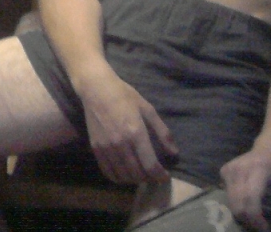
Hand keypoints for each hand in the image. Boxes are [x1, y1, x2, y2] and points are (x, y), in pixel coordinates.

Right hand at [80, 71, 178, 185]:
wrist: (96, 89)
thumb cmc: (124, 96)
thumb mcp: (147, 109)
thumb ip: (162, 131)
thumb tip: (174, 152)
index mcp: (136, 133)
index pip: (150, 165)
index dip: (160, 175)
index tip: (166, 176)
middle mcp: (121, 144)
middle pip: (137, 174)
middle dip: (149, 178)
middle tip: (154, 174)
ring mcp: (106, 148)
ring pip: (123, 176)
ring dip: (135, 180)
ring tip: (141, 174)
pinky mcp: (96, 148)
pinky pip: (108, 172)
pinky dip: (118, 178)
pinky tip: (125, 174)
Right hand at [221, 140, 270, 231]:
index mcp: (260, 169)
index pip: (251, 199)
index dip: (257, 220)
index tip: (267, 228)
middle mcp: (241, 167)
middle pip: (238, 205)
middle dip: (250, 221)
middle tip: (262, 224)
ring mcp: (230, 168)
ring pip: (231, 203)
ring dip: (243, 213)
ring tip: (257, 213)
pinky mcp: (225, 170)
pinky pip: (227, 195)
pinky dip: (237, 203)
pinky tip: (248, 198)